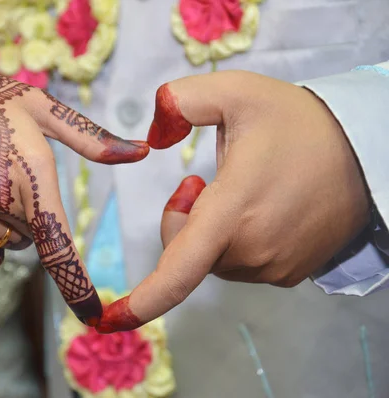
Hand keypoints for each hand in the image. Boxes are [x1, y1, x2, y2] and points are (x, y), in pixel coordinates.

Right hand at [0, 51, 148, 324]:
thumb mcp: (39, 106)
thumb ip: (91, 138)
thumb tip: (140, 153)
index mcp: (31, 173)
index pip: (58, 245)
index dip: (77, 285)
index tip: (93, 315)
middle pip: (35, 238)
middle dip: (35, 215)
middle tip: (12, 172)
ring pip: (7, 244)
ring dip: (10, 226)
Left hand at [96, 71, 370, 332]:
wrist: (368, 153)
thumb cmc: (299, 123)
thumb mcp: (236, 91)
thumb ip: (181, 101)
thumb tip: (152, 136)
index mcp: (233, 211)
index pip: (180, 270)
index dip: (143, 300)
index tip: (111, 321)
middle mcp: (252, 250)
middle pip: (186, 253)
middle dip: (182, 218)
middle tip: (199, 181)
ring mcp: (273, 267)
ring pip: (213, 259)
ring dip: (211, 229)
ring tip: (242, 190)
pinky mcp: (289, 273)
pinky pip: (242, 263)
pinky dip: (236, 240)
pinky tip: (262, 208)